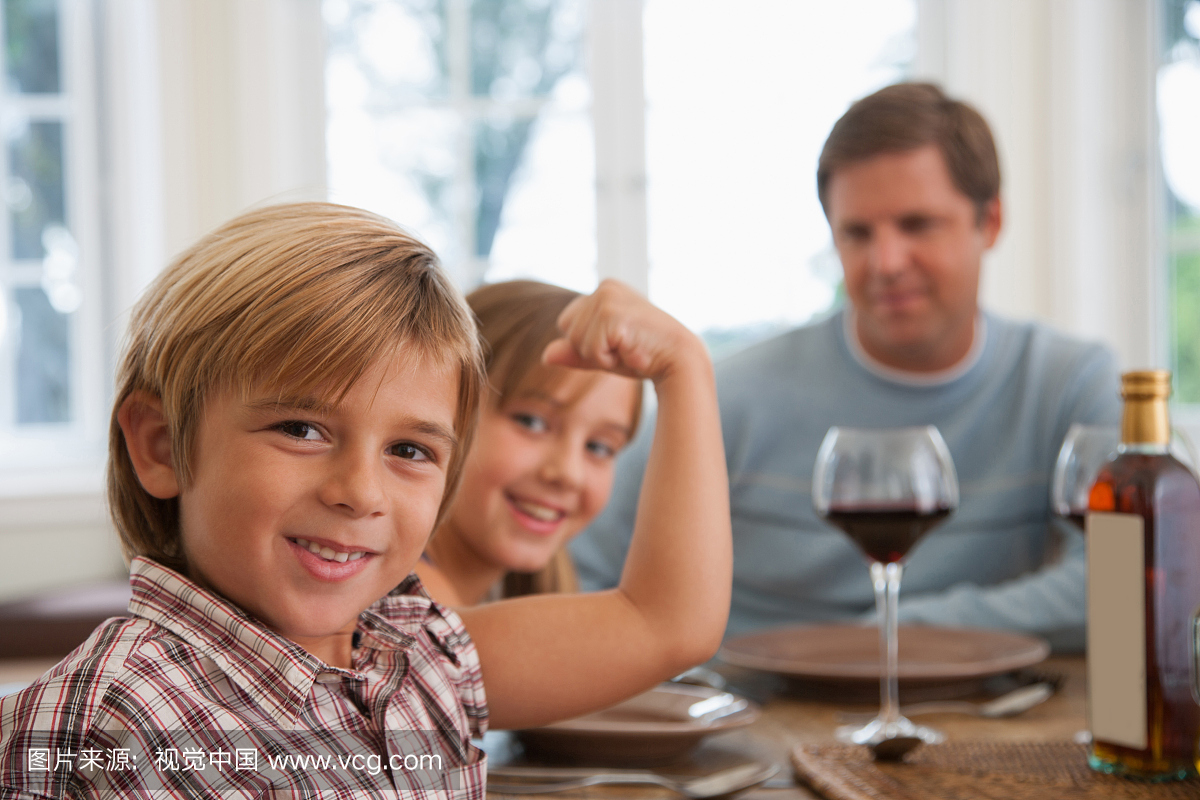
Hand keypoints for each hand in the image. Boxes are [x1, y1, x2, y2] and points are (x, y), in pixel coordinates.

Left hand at [541, 279, 704, 382]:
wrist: (679, 361)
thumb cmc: (644, 356)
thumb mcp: (604, 353)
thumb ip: (575, 352)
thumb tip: (545, 356)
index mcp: (604, 289)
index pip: (567, 323)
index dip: (588, 342)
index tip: (619, 342)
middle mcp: (604, 287)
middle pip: (568, 330)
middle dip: (591, 348)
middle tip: (625, 346)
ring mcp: (608, 298)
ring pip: (577, 341)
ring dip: (601, 355)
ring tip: (630, 348)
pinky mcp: (611, 314)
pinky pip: (590, 349)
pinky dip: (607, 359)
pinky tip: (631, 350)